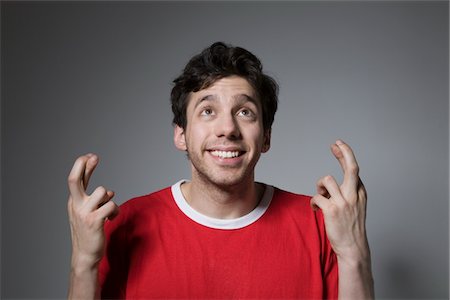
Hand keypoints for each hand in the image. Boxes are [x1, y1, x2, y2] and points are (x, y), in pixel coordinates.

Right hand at [67, 154, 118, 268]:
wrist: (86, 254)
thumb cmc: (89, 231)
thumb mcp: (88, 211)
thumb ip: (94, 196)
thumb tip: (107, 190)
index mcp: (74, 202)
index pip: (75, 179)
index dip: (82, 166)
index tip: (91, 156)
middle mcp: (76, 205)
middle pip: (73, 181)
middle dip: (82, 166)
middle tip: (93, 156)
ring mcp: (84, 213)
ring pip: (103, 191)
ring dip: (111, 199)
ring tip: (109, 210)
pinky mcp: (94, 221)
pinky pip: (111, 205)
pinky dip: (115, 211)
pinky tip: (112, 218)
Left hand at [310, 140, 369, 260]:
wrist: (353, 247)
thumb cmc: (350, 226)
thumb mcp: (355, 206)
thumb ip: (347, 191)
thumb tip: (329, 181)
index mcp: (360, 193)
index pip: (354, 168)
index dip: (345, 154)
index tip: (337, 145)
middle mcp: (354, 195)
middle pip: (351, 167)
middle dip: (344, 152)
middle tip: (335, 144)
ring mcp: (344, 202)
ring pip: (327, 180)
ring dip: (319, 186)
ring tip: (320, 196)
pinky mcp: (332, 210)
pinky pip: (316, 197)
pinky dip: (313, 202)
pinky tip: (315, 209)